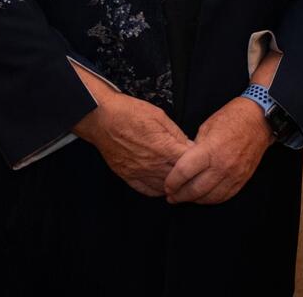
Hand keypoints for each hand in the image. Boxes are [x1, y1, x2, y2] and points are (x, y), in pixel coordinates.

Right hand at [73, 91, 190, 195]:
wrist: (102, 118)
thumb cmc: (130, 113)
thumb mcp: (160, 116)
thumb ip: (177, 133)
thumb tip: (189, 144)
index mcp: (164, 148)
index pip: (189, 163)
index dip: (198, 160)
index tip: (201, 157)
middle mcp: (153, 164)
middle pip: (179, 178)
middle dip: (188, 175)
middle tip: (193, 170)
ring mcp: (139, 172)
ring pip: (164, 188)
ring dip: (174, 185)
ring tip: (180, 179)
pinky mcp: (127, 176)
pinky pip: (146, 190)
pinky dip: (157, 190)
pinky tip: (162, 185)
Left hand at [164, 97, 273, 204]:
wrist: (259, 119)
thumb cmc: (232, 118)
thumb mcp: (207, 127)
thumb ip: (194, 148)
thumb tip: (183, 163)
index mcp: (210, 149)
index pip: (184, 172)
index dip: (171, 182)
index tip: (166, 185)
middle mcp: (222, 165)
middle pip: (194, 189)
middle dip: (179, 195)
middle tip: (170, 196)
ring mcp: (234, 174)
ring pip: (209, 197)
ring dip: (194, 200)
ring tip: (184, 198)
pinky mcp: (242, 179)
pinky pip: (224, 196)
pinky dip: (210, 199)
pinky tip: (202, 197)